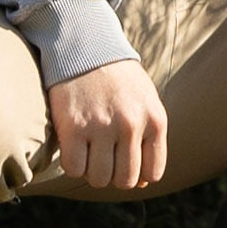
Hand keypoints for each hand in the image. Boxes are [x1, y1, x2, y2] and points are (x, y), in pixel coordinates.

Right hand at [44, 49, 169, 191]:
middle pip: (125, 180)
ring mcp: (102, 126)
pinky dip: (72, 163)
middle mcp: (131, 124)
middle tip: (104, 155)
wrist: (85, 43)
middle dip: (113, 174)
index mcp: (155, 119)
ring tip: (89, 149)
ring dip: (92, 170)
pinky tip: (73, 146)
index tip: (125, 159)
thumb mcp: (144, 101)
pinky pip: (74, 168)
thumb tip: (144, 184)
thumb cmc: (117, 78)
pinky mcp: (74, 126)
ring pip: (99, 179)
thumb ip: (149, 139)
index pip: (153, 173)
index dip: (138, 174)